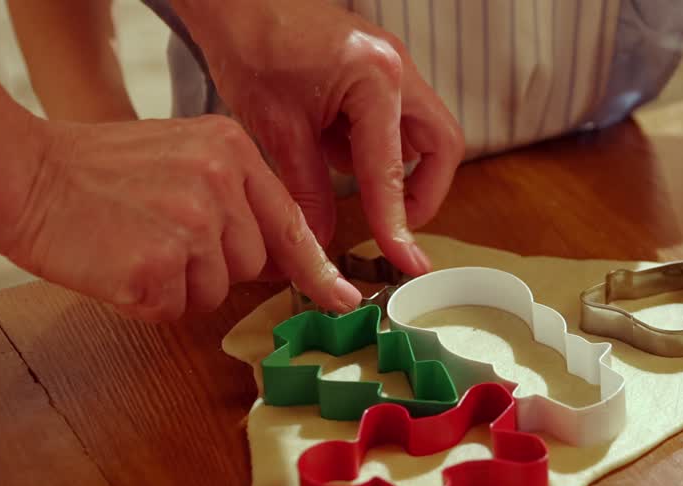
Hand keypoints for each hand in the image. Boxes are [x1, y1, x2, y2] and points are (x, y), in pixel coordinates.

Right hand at [8, 115, 365, 320]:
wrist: (21, 174)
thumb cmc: (92, 171)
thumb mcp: (178, 156)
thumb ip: (230, 196)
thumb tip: (274, 256)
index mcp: (229, 149)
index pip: (289, 221)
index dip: (316, 269)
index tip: (343, 299)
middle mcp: (219, 183)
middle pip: (251, 263)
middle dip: (212, 268)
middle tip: (157, 239)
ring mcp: (190, 226)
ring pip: (215, 292)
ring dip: (179, 287)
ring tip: (134, 247)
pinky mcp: (158, 266)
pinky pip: (175, 308)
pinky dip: (147, 301)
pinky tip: (118, 265)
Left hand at [173, 0, 463, 277]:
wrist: (240, 0)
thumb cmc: (254, 46)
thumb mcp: (277, 130)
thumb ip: (307, 191)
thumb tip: (323, 243)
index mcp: (377, 78)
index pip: (391, 170)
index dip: (396, 223)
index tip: (406, 261)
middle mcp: (399, 69)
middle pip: (442, 146)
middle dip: (423, 191)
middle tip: (394, 223)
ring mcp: (396, 66)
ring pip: (424, 134)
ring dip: (394, 165)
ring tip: (340, 169)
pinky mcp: (383, 69)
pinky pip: (397, 120)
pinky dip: (373, 144)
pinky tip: (331, 142)